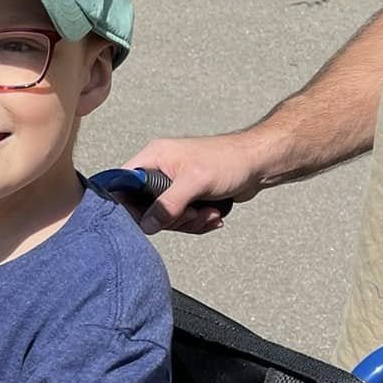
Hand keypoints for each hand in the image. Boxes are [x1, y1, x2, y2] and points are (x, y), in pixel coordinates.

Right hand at [121, 132, 266, 235]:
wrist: (260, 163)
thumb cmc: (229, 160)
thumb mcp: (194, 183)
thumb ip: (167, 205)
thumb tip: (147, 225)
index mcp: (153, 157)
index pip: (122, 184)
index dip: (128, 204)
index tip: (146, 217)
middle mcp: (160, 170)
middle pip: (145, 207)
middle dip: (172, 219)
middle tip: (191, 214)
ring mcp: (174, 185)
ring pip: (165, 217)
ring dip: (189, 222)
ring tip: (209, 213)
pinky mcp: (188, 197)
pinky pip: (182, 219)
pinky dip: (198, 222)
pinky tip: (214, 214)